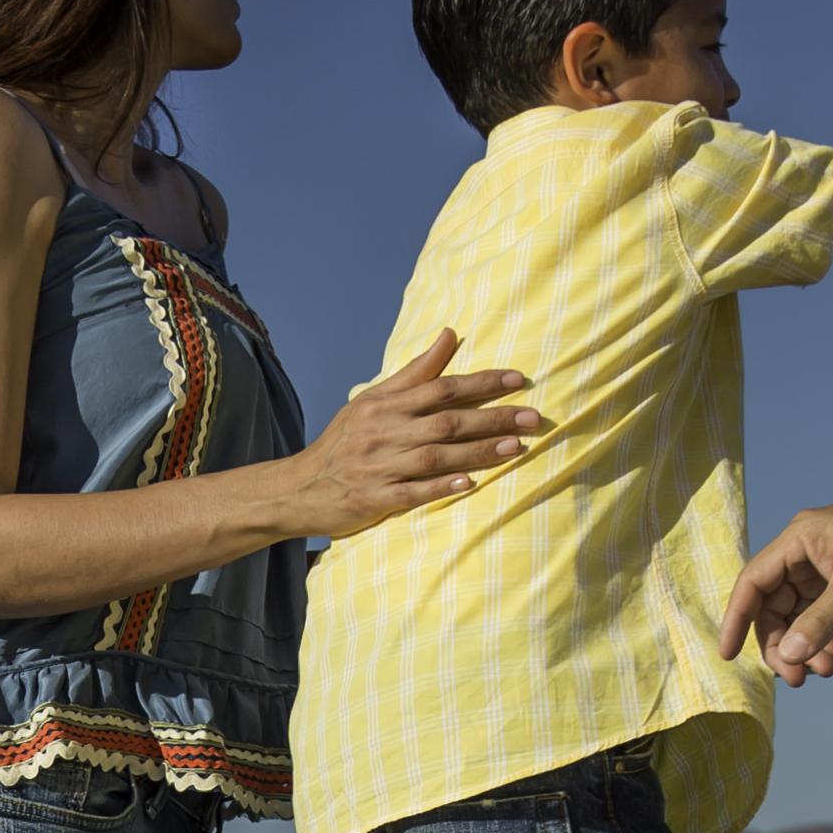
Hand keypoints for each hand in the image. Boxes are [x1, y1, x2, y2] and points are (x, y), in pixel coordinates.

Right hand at [300, 331, 542, 538]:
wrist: (299, 487)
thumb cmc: (345, 441)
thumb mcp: (373, 400)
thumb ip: (416, 371)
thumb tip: (450, 334)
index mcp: (386, 405)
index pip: (442, 388)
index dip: (482, 383)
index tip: (518, 380)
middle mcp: (384, 432)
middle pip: (446, 421)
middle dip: (493, 418)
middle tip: (533, 417)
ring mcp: (379, 466)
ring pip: (435, 456)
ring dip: (478, 452)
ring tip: (516, 447)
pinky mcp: (374, 499)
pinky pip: (412, 492)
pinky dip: (440, 487)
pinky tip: (468, 483)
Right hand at [717, 489, 832, 684]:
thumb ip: (822, 619)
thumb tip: (790, 656)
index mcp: (799, 540)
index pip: (754, 582)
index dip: (737, 618)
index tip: (728, 653)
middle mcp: (806, 554)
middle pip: (774, 607)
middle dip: (782, 645)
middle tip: (796, 677)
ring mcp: (826, 571)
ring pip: (798, 618)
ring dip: (804, 648)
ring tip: (824, 671)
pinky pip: (821, 619)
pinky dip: (822, 641)